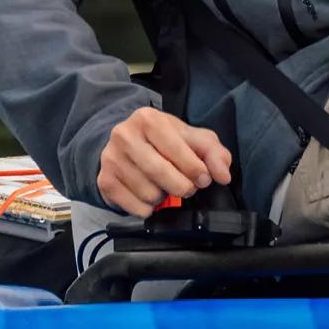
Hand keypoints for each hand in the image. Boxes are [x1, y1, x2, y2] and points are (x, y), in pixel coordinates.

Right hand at [97, 105, 232, 216]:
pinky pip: (134, 207)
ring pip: (148, 192)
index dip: (195, 168)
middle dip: (182, 186)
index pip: (176, 148)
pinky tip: (150, 197)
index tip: (204, 179)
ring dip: (164, 196)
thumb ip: (213, 152)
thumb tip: (224, 175)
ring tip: (165, 187)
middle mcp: (124, 136)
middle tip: (188, 188)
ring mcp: (111, 159)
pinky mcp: (104, 181)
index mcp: (149, 119)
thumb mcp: (191, 138)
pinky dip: (149, 208)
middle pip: (160, 172)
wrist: (126, 146)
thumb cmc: (164, 141)